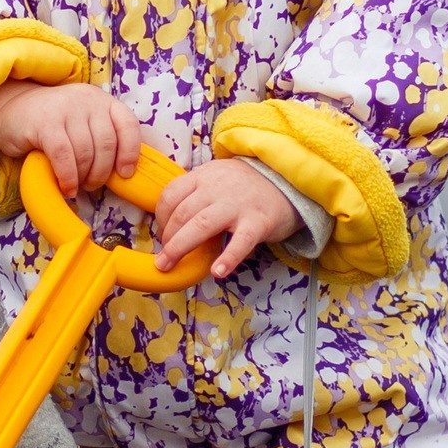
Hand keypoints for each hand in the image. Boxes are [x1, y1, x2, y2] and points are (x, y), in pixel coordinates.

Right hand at [0, 80, 142, 194]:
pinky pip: (64, 156)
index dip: (130, 152)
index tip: (125, 174)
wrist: (9, 112)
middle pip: (107, 144)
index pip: (128, 124)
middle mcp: (87, 100)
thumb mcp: (82, 123)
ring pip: (86, 152)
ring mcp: (65, 109)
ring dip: (84, 177)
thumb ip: (101, 137)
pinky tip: (66, 186)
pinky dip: (68, 176)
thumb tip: (121, 173)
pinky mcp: (44, 122)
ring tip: (77, 186)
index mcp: (101, 100)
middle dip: (102, 172)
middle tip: (91, 185)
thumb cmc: (51, 125)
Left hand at [152, 157, 297, 278]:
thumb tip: (169, 220)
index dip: (160, 217)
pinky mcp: (258, 221)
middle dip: (167, 238)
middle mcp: (217, 188)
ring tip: (170, 265)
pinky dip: (227, 258)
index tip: (161, 233)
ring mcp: (238, 204)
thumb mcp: (217, 178)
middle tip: (163, 259)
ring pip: (202, 225)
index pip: (171, 194)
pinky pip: (240, 242)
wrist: (287, 180)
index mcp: (204, 176)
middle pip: (182, 213)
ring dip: (180, 247)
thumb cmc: (245, 186)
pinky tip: (217, 271)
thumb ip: (196, 192)